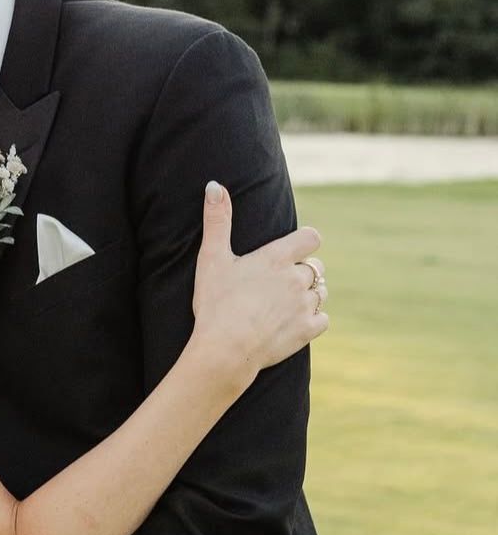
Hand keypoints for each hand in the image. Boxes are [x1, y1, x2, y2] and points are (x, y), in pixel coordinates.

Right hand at [192, 180, 328, 380]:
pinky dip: (313, 320)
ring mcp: (304, 306)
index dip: (304, 242)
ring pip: (321, 292)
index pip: (311, 238)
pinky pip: (323, 319)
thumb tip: (214, 185)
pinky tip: (294, 322)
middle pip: (316, 267)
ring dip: (308, 294)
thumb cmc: (216, 303)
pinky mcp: (307, 331)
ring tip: (285, 303)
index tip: (292, 250)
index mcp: (277, 258)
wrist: (225, 349)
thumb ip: (216, 220)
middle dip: (303, 271)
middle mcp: (297, 279)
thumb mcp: (211, 258)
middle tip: (279, 282)